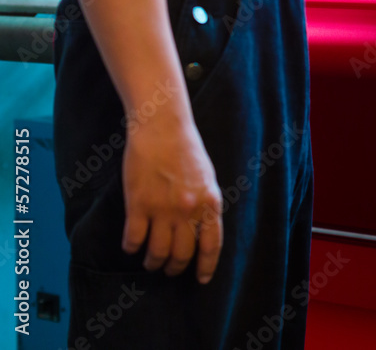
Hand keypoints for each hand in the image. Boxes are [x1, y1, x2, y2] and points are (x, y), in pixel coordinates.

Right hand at [121, 112, 222, 283]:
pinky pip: (133, 238)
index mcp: (210, 203)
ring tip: (150, 262)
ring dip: (153, 262)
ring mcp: (162, 208)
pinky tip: (131, 246)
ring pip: (157, 252)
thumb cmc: (186, 151)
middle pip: (182, 254)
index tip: (201, 279)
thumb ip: (206, 205)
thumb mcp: (207, 178)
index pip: (211, 246)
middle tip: (169, 270)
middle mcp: (188, 210)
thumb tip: (202, 232)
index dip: (206, 267)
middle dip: (175, 268)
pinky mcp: (138, 204)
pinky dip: (131, 247)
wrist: (162, 128)